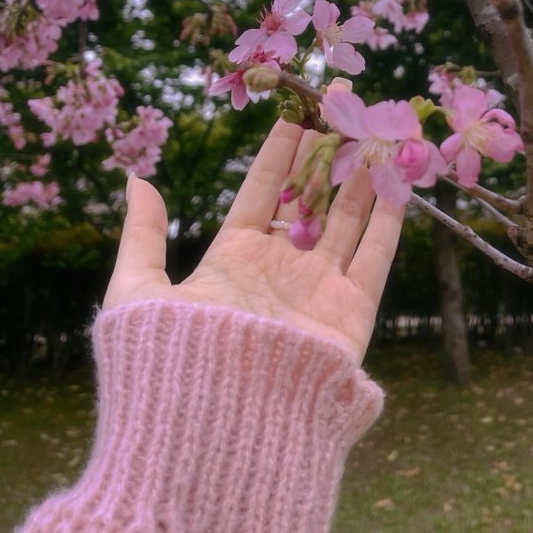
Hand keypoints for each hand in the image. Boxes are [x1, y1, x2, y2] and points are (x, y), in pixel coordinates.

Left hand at [102, 116, 402, 363]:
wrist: (215, 424)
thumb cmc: (169, 358)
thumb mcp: (137, 289)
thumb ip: (143, 234)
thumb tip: (135, 179)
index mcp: (233, 260)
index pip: (262, 192)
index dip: (279, 152)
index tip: (296, 111)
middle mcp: (279, 270)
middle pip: (308, 198)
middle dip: (325, 153)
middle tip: (343, 107)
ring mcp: (316, 289)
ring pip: (345, 219)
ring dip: (361, 177)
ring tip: (374, 133)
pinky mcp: (348, 312)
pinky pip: (373, 257)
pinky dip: (388, 220)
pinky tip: (398, 183)